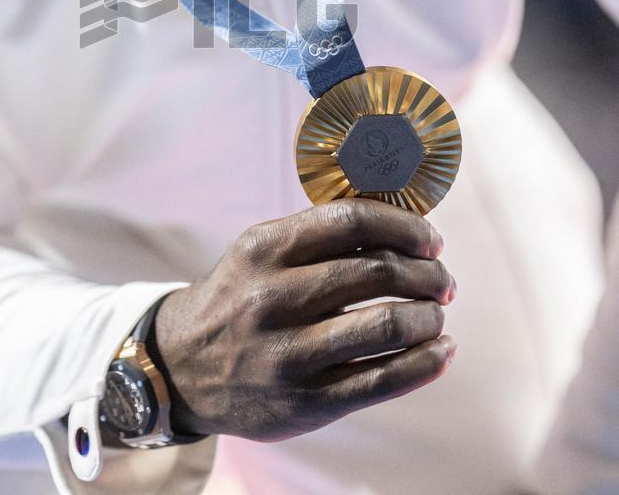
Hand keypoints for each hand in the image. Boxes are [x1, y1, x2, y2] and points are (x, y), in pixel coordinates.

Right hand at [151, 198, 456, 440]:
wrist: (181, 367)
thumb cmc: (238, 297)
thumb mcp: (257, 253)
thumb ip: (316, 236)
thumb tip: (399, 223)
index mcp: (263, 249)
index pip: (352, 221)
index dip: (404, 226)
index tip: (430, 239)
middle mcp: (272, 298)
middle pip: (377, 272)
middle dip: (427, 273)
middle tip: (443, 278)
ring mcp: (288, 353)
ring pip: (387, 326)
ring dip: (430, 316)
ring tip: (437, 313)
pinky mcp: (305, 402)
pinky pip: (383, 380)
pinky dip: (425, 363)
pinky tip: (440, 351)